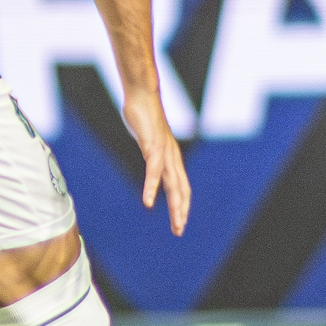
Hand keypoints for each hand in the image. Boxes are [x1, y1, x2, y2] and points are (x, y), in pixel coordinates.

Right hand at [126, 89, 190, 234]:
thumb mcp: (150, 140)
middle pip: (180, 189)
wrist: (143, 95)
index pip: (181, 186)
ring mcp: (164, 152)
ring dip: (174, 206)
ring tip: (175, 223)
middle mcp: (172, 157)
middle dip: (180, 211)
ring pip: (172, 184)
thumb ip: (151, 152)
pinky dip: (151, 187)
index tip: (179, 222)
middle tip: (179, 230)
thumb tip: (150, 160)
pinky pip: (153, 171)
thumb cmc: (144, 117)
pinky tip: (147, 201)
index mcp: (172, 158)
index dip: (182, 205)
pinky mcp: (153, 146)